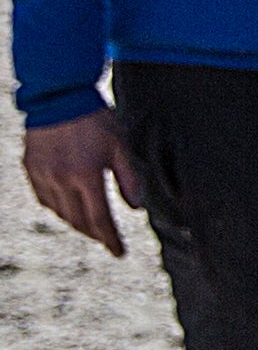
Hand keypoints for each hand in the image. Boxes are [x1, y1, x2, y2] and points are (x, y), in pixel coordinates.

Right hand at [21, 109, 136, 256]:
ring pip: (59, 213)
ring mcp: (43, 175)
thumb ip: (129, 179)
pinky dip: (58, 210)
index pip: (100, 219)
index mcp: (87, 176)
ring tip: (91, 227)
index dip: (110, 239)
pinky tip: (68, 209)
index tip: (119, 253)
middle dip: (95, 235)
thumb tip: (136, 208)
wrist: (58, 97)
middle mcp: (62, 180)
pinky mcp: (30, 169)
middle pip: (78, 220)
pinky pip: (44, 199)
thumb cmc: (95, 120)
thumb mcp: (120, 147)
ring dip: (77, 224)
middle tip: (107, 241)